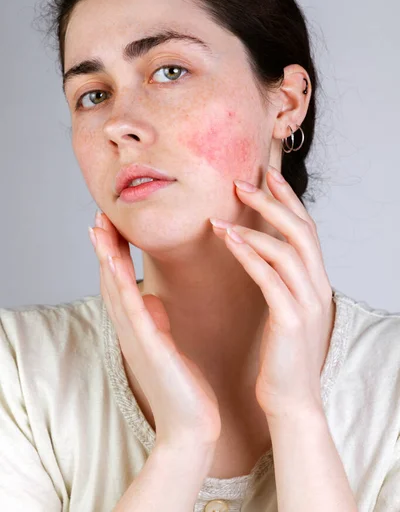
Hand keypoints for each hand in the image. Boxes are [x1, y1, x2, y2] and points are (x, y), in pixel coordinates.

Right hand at [89, 213, 220, 449]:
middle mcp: (131, 329)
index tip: (112, 225)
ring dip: (105, 257)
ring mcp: (137, 337)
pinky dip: (119, 283)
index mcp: (138, 327)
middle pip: (111, 280)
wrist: (191, 426)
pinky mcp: (149, 346)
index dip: (114, 252)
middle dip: (105, 247)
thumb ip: (156, 320)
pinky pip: (131, 308)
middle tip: (99, 215)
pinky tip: (113, 261)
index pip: (121, 282)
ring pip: (115, 289)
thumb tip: (149, 297)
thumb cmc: (183, 387)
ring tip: (99, 227)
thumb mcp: (168, 345)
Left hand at [210, 166, 333, 419]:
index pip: (306, 230)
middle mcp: (318, 287)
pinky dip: (249, 253)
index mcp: (317, 283)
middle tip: (242, 181)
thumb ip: (281, 283)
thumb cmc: (282, 356)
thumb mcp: (287, 311)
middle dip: (273, 201)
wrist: (292, 401)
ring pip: (288, 249)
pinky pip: (270, 277)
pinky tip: (228, 239)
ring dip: (256, 224)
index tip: (267, 175)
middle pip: (302, 230)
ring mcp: (308, 303)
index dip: (288, 199)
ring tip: (224, 210)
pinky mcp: (291, 319)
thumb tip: (261, 256)